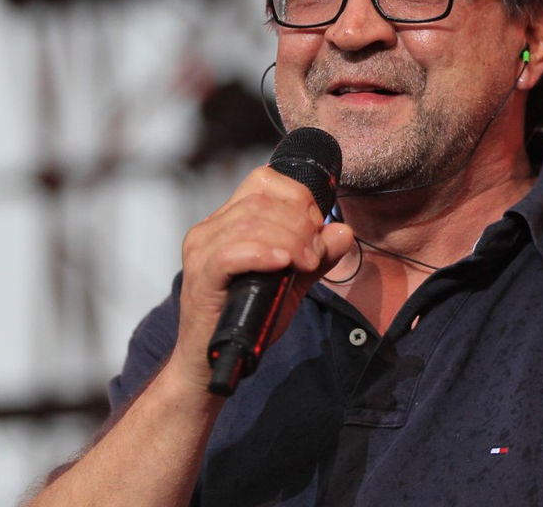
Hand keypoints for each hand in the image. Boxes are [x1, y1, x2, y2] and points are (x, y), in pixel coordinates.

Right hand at [166, 165, 355, 392]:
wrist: (211, 362)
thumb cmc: (247, 319)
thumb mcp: (290, 282)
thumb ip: (316, 256)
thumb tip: (342, 230)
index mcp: (227, 220)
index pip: (264, 181)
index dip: (298, 196)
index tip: (316, 227)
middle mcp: (210, 228)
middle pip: (262, 201)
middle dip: (300, 224)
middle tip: (314, 254)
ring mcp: (201, 250)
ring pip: (250, 223)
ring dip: (289, 240)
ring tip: (304, 263)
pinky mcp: (200, 276)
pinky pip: (231, 253)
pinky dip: (262, 254)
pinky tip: (283, 264)